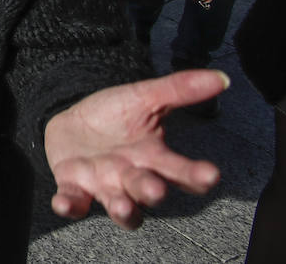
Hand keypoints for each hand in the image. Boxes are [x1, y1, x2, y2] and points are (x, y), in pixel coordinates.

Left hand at [45, 69, 225, 229]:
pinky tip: (63, 203)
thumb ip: (179, 89)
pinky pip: (74, 202)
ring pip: (119, 206)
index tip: (211, 174)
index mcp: (154, 158)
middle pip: (149, 191)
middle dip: (153, 192)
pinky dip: (69, 205)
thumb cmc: (115, 115)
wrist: (73, 122)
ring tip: (123, 206)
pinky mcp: (74, 187)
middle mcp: (133, 178)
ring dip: (122, 209)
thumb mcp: (144, 97)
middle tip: (156, 191)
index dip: (197, 176)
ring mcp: (104, 186)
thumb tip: (221, 77)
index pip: (182, 172)